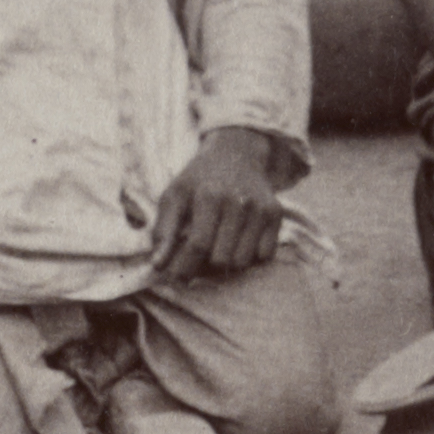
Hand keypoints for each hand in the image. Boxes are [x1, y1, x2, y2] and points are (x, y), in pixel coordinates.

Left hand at [162, 127, 302, 277]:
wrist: (236, 154)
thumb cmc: (199, 180)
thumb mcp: (174, 195)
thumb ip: (164, 231)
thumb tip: (157, 265)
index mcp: (209, 196)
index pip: (198, 245)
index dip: (185, 267)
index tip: (177, 278)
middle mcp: (239, 202)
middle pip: (222, 259)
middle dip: (206, 265)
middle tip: (199, 257)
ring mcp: (260, 209)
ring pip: (243, 261)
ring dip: (228, 261)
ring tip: (218, 246)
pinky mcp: (276, 214)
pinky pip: (264, 255)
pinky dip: (250, 255)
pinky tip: (239, 240)